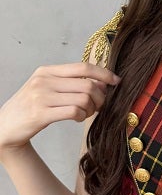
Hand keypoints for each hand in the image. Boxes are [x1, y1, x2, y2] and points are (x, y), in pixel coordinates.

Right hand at [0, 63, 120, 156]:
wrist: (3, 127)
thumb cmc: (31, 108)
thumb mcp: (46, 88)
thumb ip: (69, 83)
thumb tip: (101, 83)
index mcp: (47, 71)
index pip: (83, 67)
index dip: (104, 73)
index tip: (116, 81)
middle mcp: (44, 81)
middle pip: (87, 85)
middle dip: (100, 97)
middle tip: (99, 106)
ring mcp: (41, 97)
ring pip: (84, 99)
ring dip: (91, 109)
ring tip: (86, 113)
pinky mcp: (40, 114)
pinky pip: (74, 112)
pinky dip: (82, 116)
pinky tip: (78, 118)